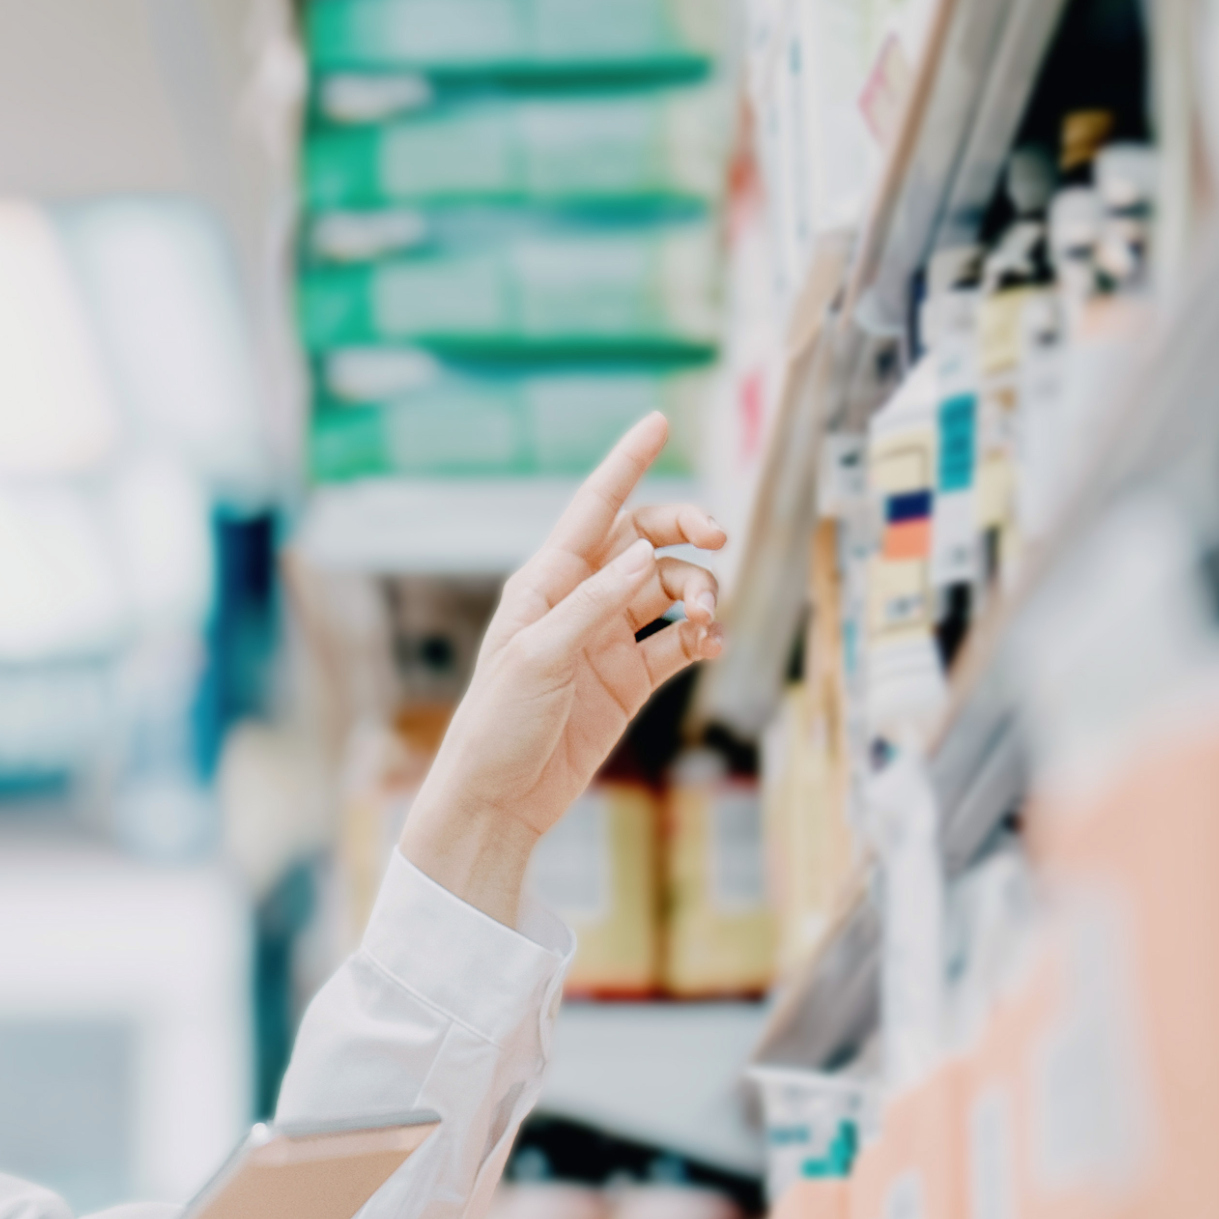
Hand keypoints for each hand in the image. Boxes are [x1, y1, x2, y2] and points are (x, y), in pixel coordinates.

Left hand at [400, 412, 726, 923]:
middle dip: (686, 529)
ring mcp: (607, 640)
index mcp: (545, 581)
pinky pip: (677, 643)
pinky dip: (701, 636)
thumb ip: (594, 606)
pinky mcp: (628, 682)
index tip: (657, 419)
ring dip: (699, 591)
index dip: (626, 462)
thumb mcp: (539, 657)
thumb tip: (644, 558)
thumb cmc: (498, 723)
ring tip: (706, 618)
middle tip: (720, 537)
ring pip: (669, 589)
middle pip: (645, 540)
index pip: (594, 507)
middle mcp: (579, 600)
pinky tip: (712, 644)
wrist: (498, 799)